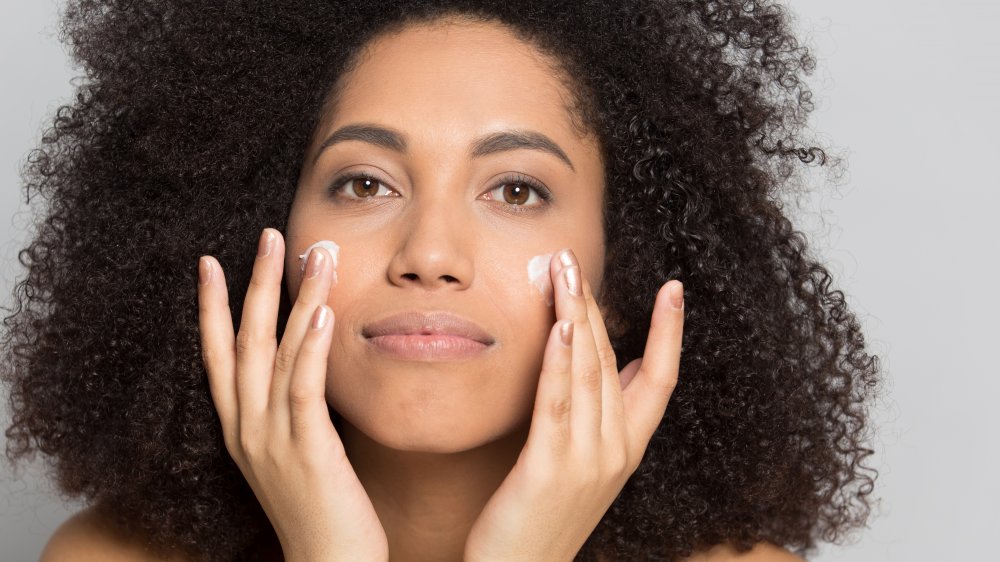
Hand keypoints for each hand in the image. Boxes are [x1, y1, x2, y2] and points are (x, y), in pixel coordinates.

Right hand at [197, 228, 387, 561]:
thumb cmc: (318, 508)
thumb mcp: (293, 452)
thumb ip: (293, 411)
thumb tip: (307, 366)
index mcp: (240, 428)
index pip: (218, 355)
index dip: (213, 308)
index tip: (211, 262)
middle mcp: (248, 428)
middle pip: (244, 341)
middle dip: (255, 284)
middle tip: (269, 235)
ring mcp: (273, 439)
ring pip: (278, 355)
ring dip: (296, 300)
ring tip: (313, 255)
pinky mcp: (307, 451)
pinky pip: (305, 390)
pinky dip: (309, 348)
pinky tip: (321, 314)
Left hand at [464, 248, 683, 561]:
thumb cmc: (544, 517)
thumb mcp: (584, 465)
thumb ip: (598, 420)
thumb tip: (605, 370)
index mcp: (628, 448)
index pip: (662, 379)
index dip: (669, 333)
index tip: (674, 288)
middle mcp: (617, 451)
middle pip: (614, 362)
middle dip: (595, 306)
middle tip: (575, 258)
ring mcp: (588, 460)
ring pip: (587, 372)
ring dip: (575, 317)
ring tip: (563, 272)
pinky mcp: (550, 468)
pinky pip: (558, 404)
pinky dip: (559, 363)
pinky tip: (557, 328)